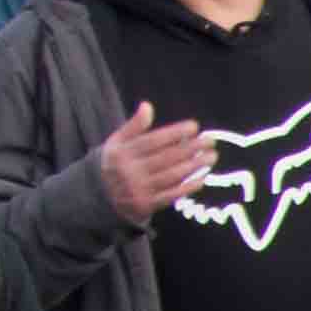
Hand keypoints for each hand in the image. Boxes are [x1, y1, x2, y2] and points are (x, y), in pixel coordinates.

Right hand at [93, 107, 213, 220]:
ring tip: (211, 157)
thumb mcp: (117, 141)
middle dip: (191, 148)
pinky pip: (171, 194)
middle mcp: (130, 171)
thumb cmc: (114, 162)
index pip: (153, 140)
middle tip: (210, 141)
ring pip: (171, 175)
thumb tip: (147, 106)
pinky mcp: (147, 204)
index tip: (194, 126)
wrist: (99, 195)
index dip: (175, 133)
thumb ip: (133, 125)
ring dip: (194, 166)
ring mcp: (139, 189)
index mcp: (122, 152)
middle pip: (166, 157)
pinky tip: (202, 178)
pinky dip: (188, 187)